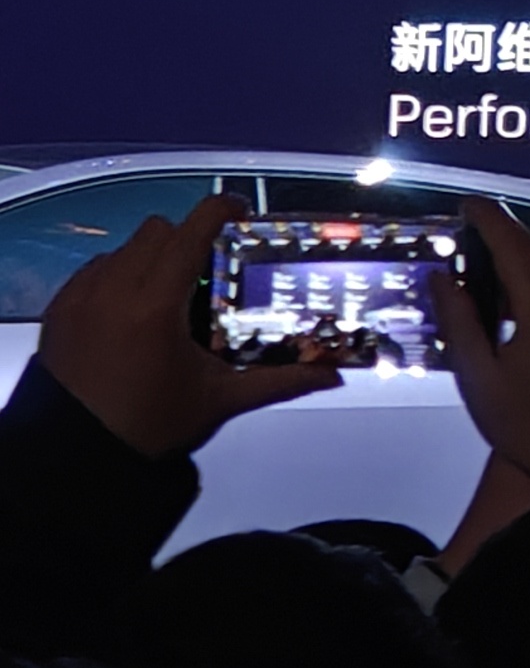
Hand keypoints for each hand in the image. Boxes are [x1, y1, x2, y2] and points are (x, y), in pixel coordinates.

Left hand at [35, 190, 338, 459]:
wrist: (76, 456)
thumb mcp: (219, 400)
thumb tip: (332, 375)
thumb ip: (279, 380)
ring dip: (150, 256)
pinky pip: (92, 271)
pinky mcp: (58, 312)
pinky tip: (131, 309)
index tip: (239, 214)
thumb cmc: (148, 426)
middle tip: (209, 265)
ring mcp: (80, 299)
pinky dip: (115, 276)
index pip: (192, 232)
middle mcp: (114, 291)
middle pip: (157, 232)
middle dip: (186, 239)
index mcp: (156, 305)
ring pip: (122, 248)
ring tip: (169, 289)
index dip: (220, 211)